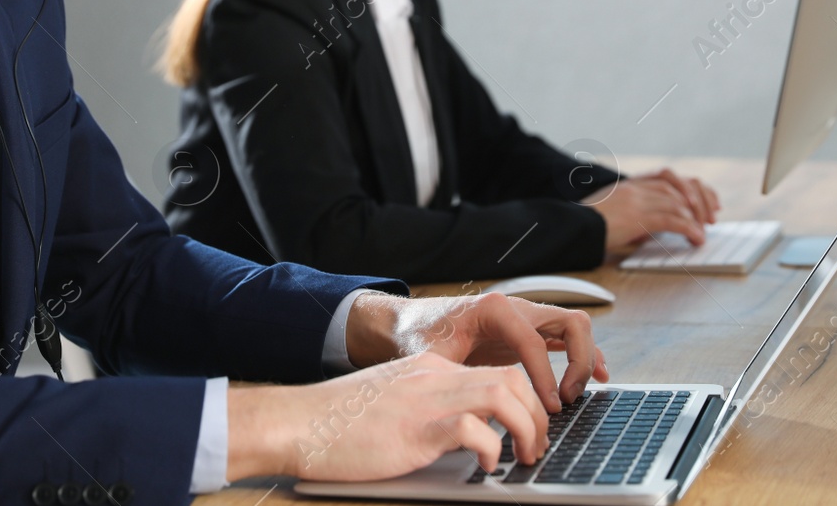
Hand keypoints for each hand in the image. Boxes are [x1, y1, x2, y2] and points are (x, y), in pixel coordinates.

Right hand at [227, 353, 549, 480]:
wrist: (298, 422)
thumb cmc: (339, 422)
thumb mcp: (395, 403)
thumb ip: (429, 408)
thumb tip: (467, 435)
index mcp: (431, 369)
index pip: (498, 370)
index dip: (527, 402)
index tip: (532, 429)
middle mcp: (434, 376)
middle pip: (512, 377)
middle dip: (538, 414)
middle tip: (537, 447)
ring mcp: (426, 400)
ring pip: (503, 394)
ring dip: (527, 428)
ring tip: (523, 457)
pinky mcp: (415, 429)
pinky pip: (472, 430)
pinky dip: (492, 449)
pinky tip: (487, 467)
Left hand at [345, 291, 608, 409]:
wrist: (412, 321)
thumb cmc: (420, 336)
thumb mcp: (432, 357)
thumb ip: (455, 378)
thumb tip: (478, 415)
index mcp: (494, 308)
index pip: (533, 341)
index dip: (546, 376)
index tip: (549, 407)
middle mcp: (517, 307)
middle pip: (570, 323)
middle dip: (578, 361)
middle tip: (567, 399)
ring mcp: (526, 317)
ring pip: (575, 326)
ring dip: (586, 357)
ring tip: (580, 394)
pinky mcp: (528, 331)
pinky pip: (566, 338)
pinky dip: (584, 355)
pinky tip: (595, 377)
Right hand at [581, 171, 719, 254]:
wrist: (571, 227)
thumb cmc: (588, 225)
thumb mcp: (614, 212)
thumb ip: (637, 213)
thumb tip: (661, 226)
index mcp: (630, 184)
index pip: (668, 176)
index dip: (690, 186)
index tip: (705, 199)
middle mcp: (636, 187)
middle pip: (678, 186)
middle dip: (700, 202)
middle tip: (712, 218)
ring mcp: (636, 200)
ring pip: (678, 203)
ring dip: (696, 219)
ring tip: (703, 234)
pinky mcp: (637, 217)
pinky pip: (672, 220)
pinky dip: (689, 229)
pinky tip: (696, 239)